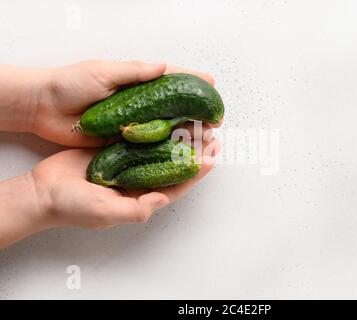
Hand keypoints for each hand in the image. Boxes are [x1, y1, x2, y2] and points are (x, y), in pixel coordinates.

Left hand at [3, 59, 215, 146]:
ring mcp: (132, 123)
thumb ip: (133, 72)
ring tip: (206, 135)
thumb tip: (163, 67)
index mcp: (135, 83)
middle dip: (196, 110)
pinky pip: (148, 145)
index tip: (211, 83)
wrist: (45, 109)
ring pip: (165, 127)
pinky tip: (181, 150)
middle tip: (214, 117)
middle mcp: (138, 104)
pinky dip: (166, 147)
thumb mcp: (102, 72)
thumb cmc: (70, 84)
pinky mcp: (123, 142)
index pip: (170, 80)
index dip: (191, 81)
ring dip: (187, 130)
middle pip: (174, 106)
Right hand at [28, 137, 219, 229]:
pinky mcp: (117, 151)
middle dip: (194, 151)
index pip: (177, 185)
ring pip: (161, 150)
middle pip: (173, 165)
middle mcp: (140, 181)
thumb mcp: (105, 212)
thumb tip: (164, 199)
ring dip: (179, 138)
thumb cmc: (72, 207)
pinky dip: (156, 130)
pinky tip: (167, 118)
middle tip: (211, 133)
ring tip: (196, 123)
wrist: (43, 191)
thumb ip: (136, 209)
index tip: (212, 155)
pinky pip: (142, 139)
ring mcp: (129, 165)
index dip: (196, 171)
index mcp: (142, 198)